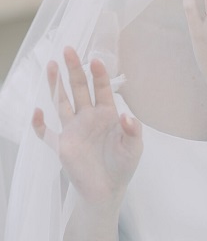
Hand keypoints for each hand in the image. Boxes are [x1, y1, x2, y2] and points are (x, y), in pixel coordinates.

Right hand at [32, 47, 142, 207]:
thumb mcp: (134, 148)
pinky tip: (37, 112)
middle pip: (79, 88)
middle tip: (68, 50)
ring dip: (56, 85)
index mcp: (107, 114)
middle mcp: (88, 117)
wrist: (107, 190)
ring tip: (52, 65)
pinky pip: (47, 133)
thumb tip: (127, 117)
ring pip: (62, 102)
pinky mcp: (62, 146)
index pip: (102, 89)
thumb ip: (132, 131)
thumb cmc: (123, 165)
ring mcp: (73, 129)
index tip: (95, 60)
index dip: (99, 75)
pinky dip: (40, 124)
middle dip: (74, 69)